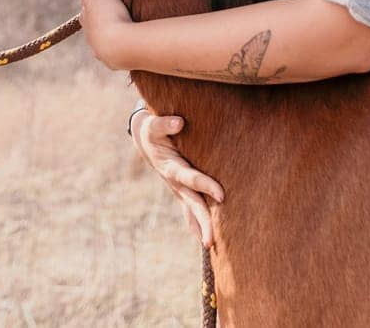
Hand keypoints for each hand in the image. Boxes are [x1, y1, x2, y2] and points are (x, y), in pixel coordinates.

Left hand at [65, 0, 133, 68]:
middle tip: (111, 17)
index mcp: (86, 22)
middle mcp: (91, 39)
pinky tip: (126, 49)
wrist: (121, 45)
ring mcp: (102, 52)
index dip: (91, 7)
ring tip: (121, 34)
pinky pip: (117, 55)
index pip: (85, 13)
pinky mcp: (115, 62)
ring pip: (103, 44)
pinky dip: (120, 51)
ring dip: (110, 39)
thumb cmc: (108, 16)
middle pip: (93, 30)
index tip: (98, 3)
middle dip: (100, 25)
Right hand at [130, 105, 225, 248]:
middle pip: (192, 205)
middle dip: (203, 222)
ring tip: (211, 246)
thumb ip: (164, 124)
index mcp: (171, 168)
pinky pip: (191, 211)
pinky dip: (197, 224)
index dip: (205, 185)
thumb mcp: (153, 124)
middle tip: (210, 241)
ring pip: (192, 211)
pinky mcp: (183, 191)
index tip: (222, 195)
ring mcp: (179, 190)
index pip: (191, 179)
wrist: (147, 141)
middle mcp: (175, 184)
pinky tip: (206, 242)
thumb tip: (178, 122)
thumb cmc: (153, 131)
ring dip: (201, 228)